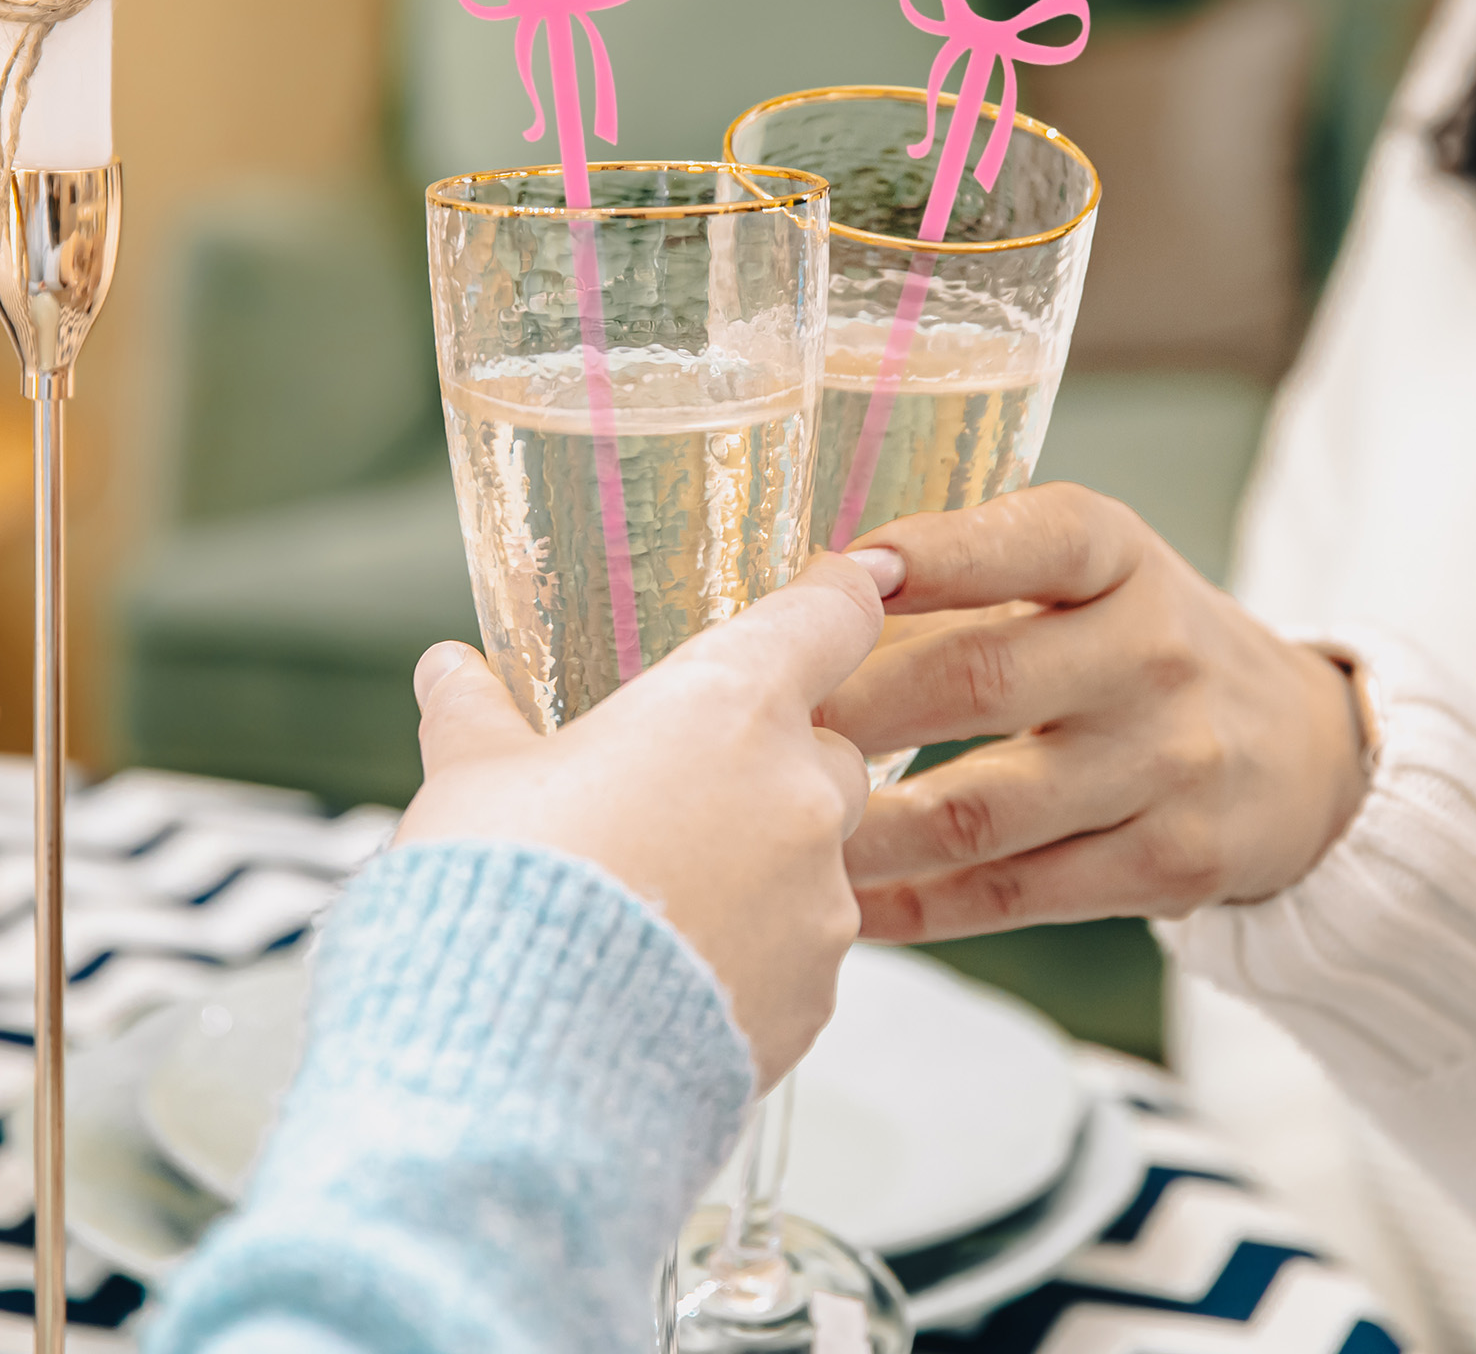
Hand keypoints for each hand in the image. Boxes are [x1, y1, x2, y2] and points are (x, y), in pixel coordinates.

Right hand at [397, 553, 893, 1088]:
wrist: (511, 1072)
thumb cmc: (494, 892)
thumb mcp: (469, 781)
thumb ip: (475, 713)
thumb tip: (447, 668)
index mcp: (729, 705)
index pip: (832, 614)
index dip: (838, 594)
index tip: (842, 587)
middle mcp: (799, 793)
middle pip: (831, 748)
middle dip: (776, 762)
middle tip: (686, 791)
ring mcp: (819, 902)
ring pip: (819, 858)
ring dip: (763, 864)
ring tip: (659, 902)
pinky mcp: (815, 996)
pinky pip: (803, 950)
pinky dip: (757, 950)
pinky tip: (674, 975)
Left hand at [820, 483, 1369, 939]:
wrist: (1302, 755)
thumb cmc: (1145, 645)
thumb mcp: (1091, 577)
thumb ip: (969, 582)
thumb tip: (803, 612)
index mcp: (1121, 557)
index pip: (1028, 539)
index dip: (930, 557)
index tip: (840, 574)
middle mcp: (1154, 652)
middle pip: (977, 680)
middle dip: (852, 709)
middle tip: (755, 733)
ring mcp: (1169, 766)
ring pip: (982, 811)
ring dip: (865, 828)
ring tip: (778, 833)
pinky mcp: (1172, 867)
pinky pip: (1016, 894)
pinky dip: (919, 904)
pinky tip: (851, 903)